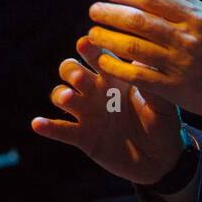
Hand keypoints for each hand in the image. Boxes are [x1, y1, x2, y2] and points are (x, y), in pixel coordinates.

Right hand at [31, 35, 185, 185]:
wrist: (162, 158)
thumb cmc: (163, 122)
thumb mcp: (163, 104)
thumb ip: (153, 86)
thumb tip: (146, 63)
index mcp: (115, 77)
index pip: (97, 56)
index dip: (90, 48)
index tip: (87, 42)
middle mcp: (96, 91)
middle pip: (71, 70)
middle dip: (72, 71)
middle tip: (80, 77)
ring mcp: (87, 113)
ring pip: (62, 96)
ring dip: (61, 94)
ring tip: (67, 97)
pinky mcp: (83, 137)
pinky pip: (62, 130)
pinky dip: (47, 127)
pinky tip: (38, 123)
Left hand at [85, 0, 201, 122]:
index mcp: (194, 16)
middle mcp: (187, 37)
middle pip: (139, 21)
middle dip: (111, 14)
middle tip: (93, 11)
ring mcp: (181, 63)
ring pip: (136, 47)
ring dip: (109, 39)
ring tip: (92, 34)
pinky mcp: (176, 89)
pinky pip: (139, 76)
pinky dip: (118, 67)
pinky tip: (104, 61)